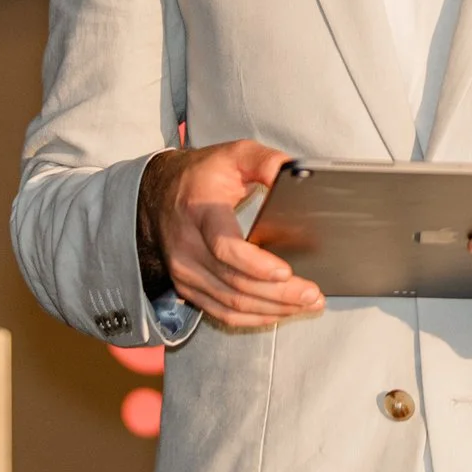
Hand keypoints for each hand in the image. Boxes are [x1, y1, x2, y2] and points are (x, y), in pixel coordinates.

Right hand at [139, 140, 323, 329]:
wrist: (158, 192)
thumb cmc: (202, 174)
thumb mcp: (234, 154)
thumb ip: (265, 161)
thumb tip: (294, 174)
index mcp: (200, 211)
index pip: (224, 247)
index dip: (256, 264)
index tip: (286, 272)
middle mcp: (187, 246)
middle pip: (234, 283)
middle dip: (278, 294)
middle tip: (313, 294)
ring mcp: (184, 271)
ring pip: (230, 304)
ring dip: (272, 309)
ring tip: (306, 304)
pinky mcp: (187, 287)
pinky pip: (221, 312)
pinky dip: (253, 317)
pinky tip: (279, 312)